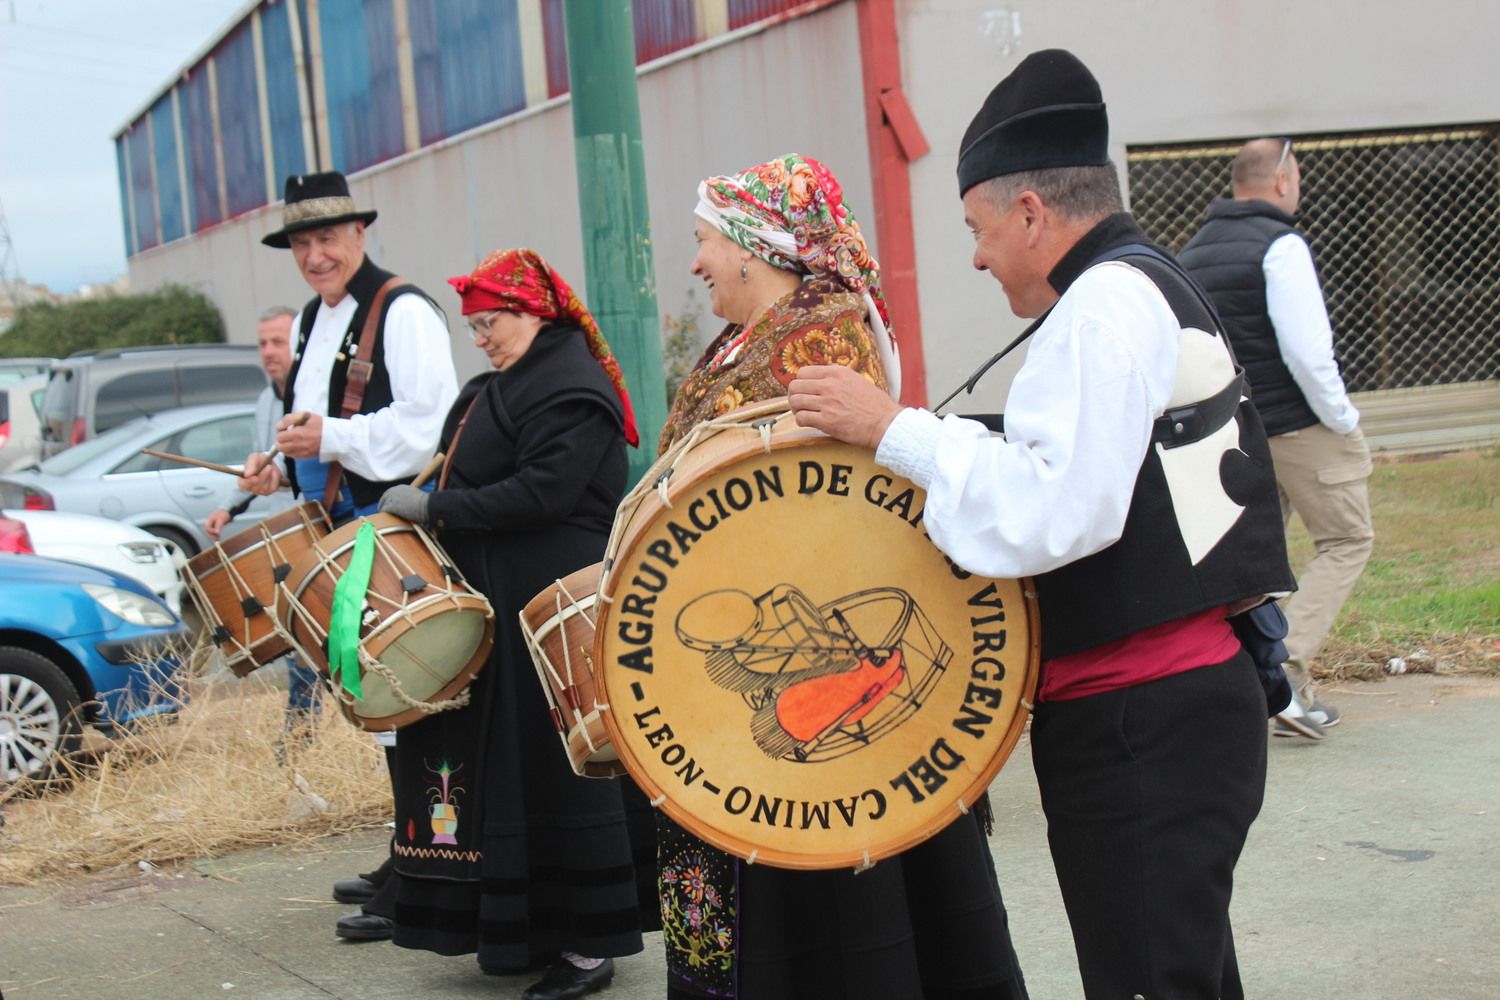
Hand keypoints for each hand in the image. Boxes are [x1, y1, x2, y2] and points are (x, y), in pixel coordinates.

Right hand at [204, 509, 231, 539]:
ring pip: (211, 532)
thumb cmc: (224, 514)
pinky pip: (214, 531)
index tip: (217, 533)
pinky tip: (218, 537)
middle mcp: (210, 522)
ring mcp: (212, 524)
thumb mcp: (221, 520)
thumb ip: (218, 526)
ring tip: (218, 539)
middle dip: (212, 535)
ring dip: (213, 536)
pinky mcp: (216, 525)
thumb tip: (216, 533)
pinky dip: (216, 534)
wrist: (228, 510)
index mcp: (209, 520)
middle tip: (216, 539)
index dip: (211, 532)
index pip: (207, 528)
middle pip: (208, 531)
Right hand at [237, 453, 281, 494]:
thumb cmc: (259, 461)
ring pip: (265, 487)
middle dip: (263, 476)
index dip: (249, 482)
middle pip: (256, 487)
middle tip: (269, 466)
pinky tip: (274, 472)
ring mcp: (260, 490)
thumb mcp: (254, 458)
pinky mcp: (270, 490)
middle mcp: (251, 487)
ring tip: (271, 466)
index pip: (243, 485)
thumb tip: (248, 474)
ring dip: (270, 476)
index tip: (255, 477)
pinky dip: (275, 478)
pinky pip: (273, 487)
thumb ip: (250, 465)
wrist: (270, 463)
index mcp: (243, 480)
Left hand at [276, 411, 322, 459]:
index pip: (279, 437)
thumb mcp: (305, 415)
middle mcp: (299, 445)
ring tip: (290, 441)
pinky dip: (291, 451)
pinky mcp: (306, 456)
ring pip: (285, 453)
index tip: (286, 429)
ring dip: (285, 447)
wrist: (334, 436)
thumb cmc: (319, 424)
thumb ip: (289, 419)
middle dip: (281, 441)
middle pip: (280, 447)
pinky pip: (292, 456)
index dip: (281, 431)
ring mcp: (302, 452)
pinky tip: (296, 445)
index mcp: (298, 433)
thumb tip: (278, 426)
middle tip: (286, 435)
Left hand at [379, 485, 429, 524]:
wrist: (428, 505)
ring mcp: (391, 498)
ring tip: (385, 520)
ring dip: (384, 512)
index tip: (389, 508)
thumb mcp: (416, 498)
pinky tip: (387, 522)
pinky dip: (384, 516)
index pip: (389, 494)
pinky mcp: (391, 506)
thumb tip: (411, 508)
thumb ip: (409, 500)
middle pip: (383, 499)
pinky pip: (383, 511)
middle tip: (384, 515)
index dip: (389, 502)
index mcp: (400, 488)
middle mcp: (394, 490)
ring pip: (382, 506)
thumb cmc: (427, 504)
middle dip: (383, 506)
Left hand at [787, 365, 902, 450]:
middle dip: (794, 395)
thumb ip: (837, 379)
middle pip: (795, 386)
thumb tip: (819, 381)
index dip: (801, 383)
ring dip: (796, 409)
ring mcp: (827, 403)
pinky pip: (801, 418)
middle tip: (801, 404)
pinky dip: (801, 421)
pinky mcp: (826, 421)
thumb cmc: (874, 405)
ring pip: (795, 401)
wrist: (885, 423)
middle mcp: (830, 385)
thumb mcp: (856, 380)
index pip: (803, 372)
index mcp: (837, 373)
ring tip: (804, 413)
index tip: (805, 391)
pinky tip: (810, 423)